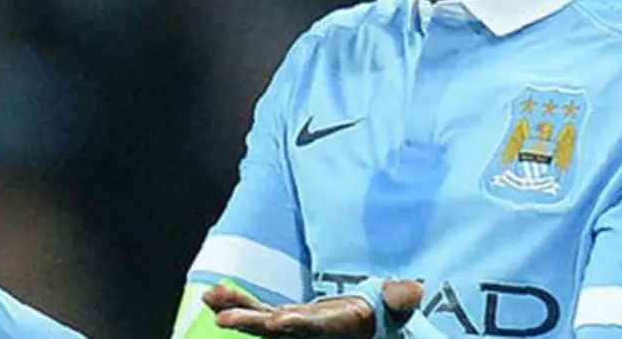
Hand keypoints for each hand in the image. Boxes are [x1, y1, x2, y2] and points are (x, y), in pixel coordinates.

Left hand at [203, 279, 422, 337]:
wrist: (364, 328)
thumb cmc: (378, 317)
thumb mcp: (392, 307)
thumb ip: (399, 299)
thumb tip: (413, 290)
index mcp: (334, 328)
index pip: (313, 329)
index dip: (296, 325)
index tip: (277, 322)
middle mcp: (308, 332)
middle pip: (276, 331)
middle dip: (250, 324)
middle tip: (224, 320)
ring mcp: (292, 328)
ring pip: (259, 321)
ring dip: (234, 310)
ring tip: (209, 299)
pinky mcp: (282, 321)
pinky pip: (256, 312)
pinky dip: (236, 302)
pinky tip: (213, 295)